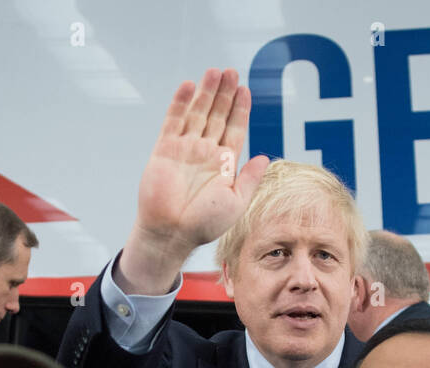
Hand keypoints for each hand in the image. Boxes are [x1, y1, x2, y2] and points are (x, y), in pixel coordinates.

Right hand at [116, 68, 269, 294]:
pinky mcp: (164, 149)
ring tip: (214, 72)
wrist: (171, 233)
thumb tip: (266, 158)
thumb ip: (249, 178)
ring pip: (197, 113)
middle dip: (225, 94)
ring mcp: (184, 149)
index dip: (240, 110)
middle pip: (217, 116)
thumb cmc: (204, 224)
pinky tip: (189, 86)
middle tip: (232, 72)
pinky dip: (180, 103)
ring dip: (206, 93)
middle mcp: (205, 153)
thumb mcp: (236, 202)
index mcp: (224, 164)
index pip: (235, 129)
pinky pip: (173, 121)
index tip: (245, 90)